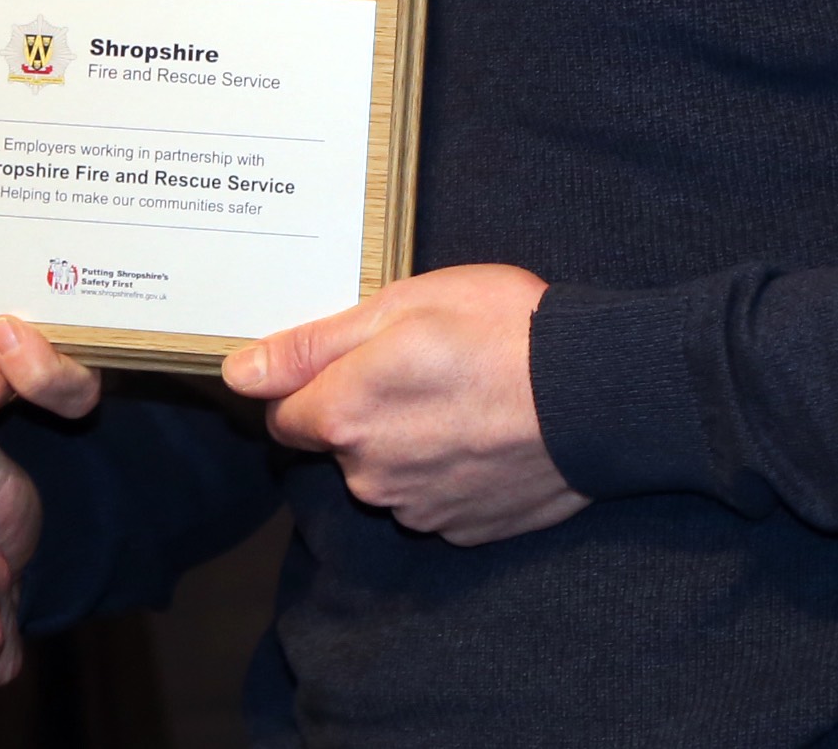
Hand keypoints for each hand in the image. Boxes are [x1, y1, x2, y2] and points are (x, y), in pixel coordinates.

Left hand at [224, 265, 589, 546]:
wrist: (598, 392)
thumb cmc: (499, 330)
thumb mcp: (397, 308)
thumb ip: (310, 346)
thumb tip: (239, 372)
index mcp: (343, 416)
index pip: (283, 415)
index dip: (311, 383)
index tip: (352, 359)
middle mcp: (370, 475)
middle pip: (337, 445)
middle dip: (363, 409)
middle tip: (421, 364)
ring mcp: (419, 509)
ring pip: (387, 473)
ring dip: (408, 440)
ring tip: (462, 394)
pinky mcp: (465, 529)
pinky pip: (434, 498)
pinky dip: (449, 470)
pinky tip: (485, 432)